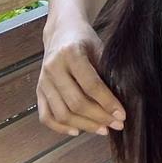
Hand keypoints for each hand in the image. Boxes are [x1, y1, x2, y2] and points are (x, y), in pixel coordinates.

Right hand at [37, 19, 126, 136]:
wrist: (61, 31)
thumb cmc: (85, 39)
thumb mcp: (100, 47)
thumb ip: (107, 71)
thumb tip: (123, 99)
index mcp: (70, 53)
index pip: (91, 85)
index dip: (108, 102)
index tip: (122, 115)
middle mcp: (53, 68)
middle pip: (76, 102)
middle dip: (99, 117)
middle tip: (117, 125)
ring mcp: (43, 81)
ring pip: (61, 113)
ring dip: (84, 125)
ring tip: (103, 129)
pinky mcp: (38, 90)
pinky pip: (46, 116)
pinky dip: (61, 128)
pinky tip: (77, 131)